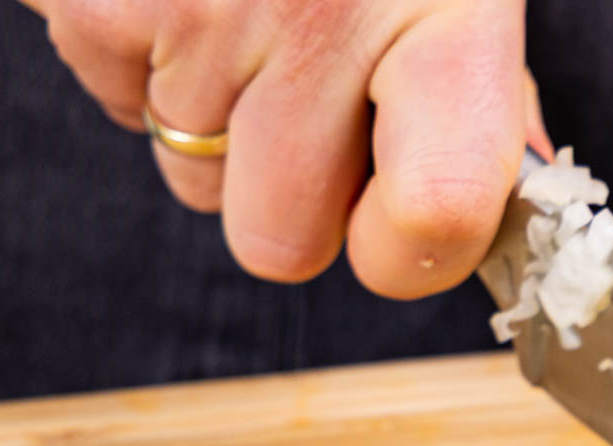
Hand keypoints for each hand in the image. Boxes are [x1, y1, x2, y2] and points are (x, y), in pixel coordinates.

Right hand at [21, 0, 548, 295]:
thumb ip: (481, 96)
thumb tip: (497, 206)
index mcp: (445, 20)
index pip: (437, 219)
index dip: (407, 254)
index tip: (401, 223)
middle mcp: (323, 17)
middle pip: (277, 243)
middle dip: (288, 194)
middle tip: (308, 91)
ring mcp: (199, 6)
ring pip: (191, 180)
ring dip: (216, 119)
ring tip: (248, 7)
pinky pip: (115, 104)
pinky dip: (142, 61)